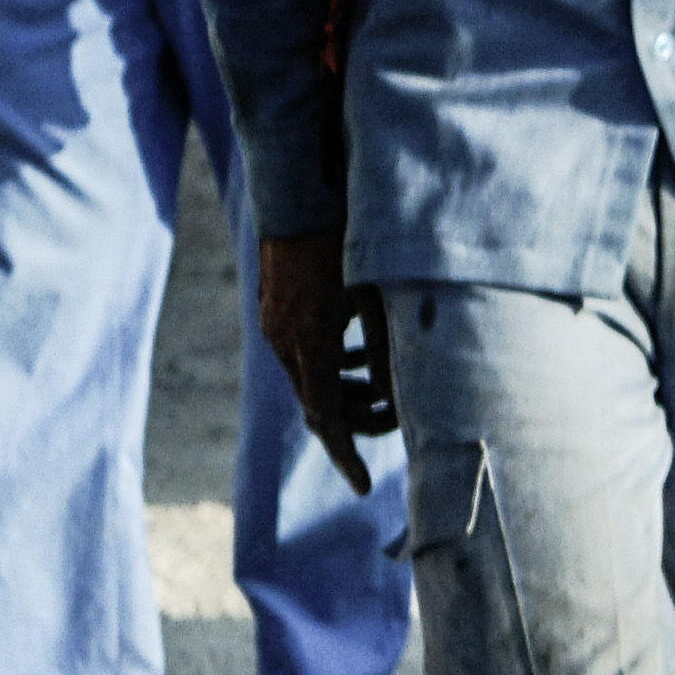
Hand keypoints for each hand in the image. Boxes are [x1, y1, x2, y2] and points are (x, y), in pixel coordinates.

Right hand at [256, 235, 393, 491]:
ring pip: (310, 377)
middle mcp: (285, 342)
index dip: (346, 455)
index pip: (327, 420)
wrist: (296, 189)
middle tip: (394, 420)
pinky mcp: (274, 309)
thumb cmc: (343, 236)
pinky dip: (329, 362)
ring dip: (343, 390)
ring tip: (382, 386)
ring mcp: (275, 325)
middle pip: (318, 404)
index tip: (362, 485)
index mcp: (311, 345)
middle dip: (356, 421)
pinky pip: (301, 352)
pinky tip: (358, 347)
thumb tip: (400, 396)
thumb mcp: (374, 292)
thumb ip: (386, 347)